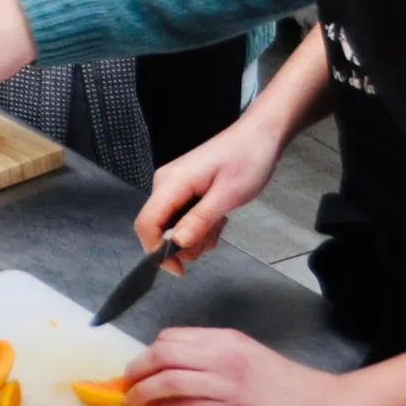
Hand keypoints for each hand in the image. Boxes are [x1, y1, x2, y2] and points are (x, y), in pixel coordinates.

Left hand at [122, 328, 354, 405]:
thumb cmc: (290, 387)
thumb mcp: (250, 359)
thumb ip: (215, 359)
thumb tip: (174, 370)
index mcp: (228, 340)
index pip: (172, 338)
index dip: (147, 354)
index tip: (136, 369)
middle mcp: (225, 356)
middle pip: (163, 353)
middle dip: (136, 369)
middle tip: (125, 385)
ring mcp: (229, 384)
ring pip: (168, 379)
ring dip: (142, 391)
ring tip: (131, 402)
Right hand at [132, 113, 286, 274]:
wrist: (259, 135)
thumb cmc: (247, 160)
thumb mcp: (228, 195)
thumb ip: (199, 220)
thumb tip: (175, 244)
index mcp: (171, 183)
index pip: (146, 224)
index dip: (156, 251)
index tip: (180, 270)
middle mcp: (165, 184)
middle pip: (158, 228)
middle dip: (183, 244)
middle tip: (214, 237)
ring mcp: (174, 186)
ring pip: (172, 226)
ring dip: (195, 236)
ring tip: (220, 223)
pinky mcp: (184, 189)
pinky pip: (182, 218)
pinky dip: (199, 226)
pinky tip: (218, 217)